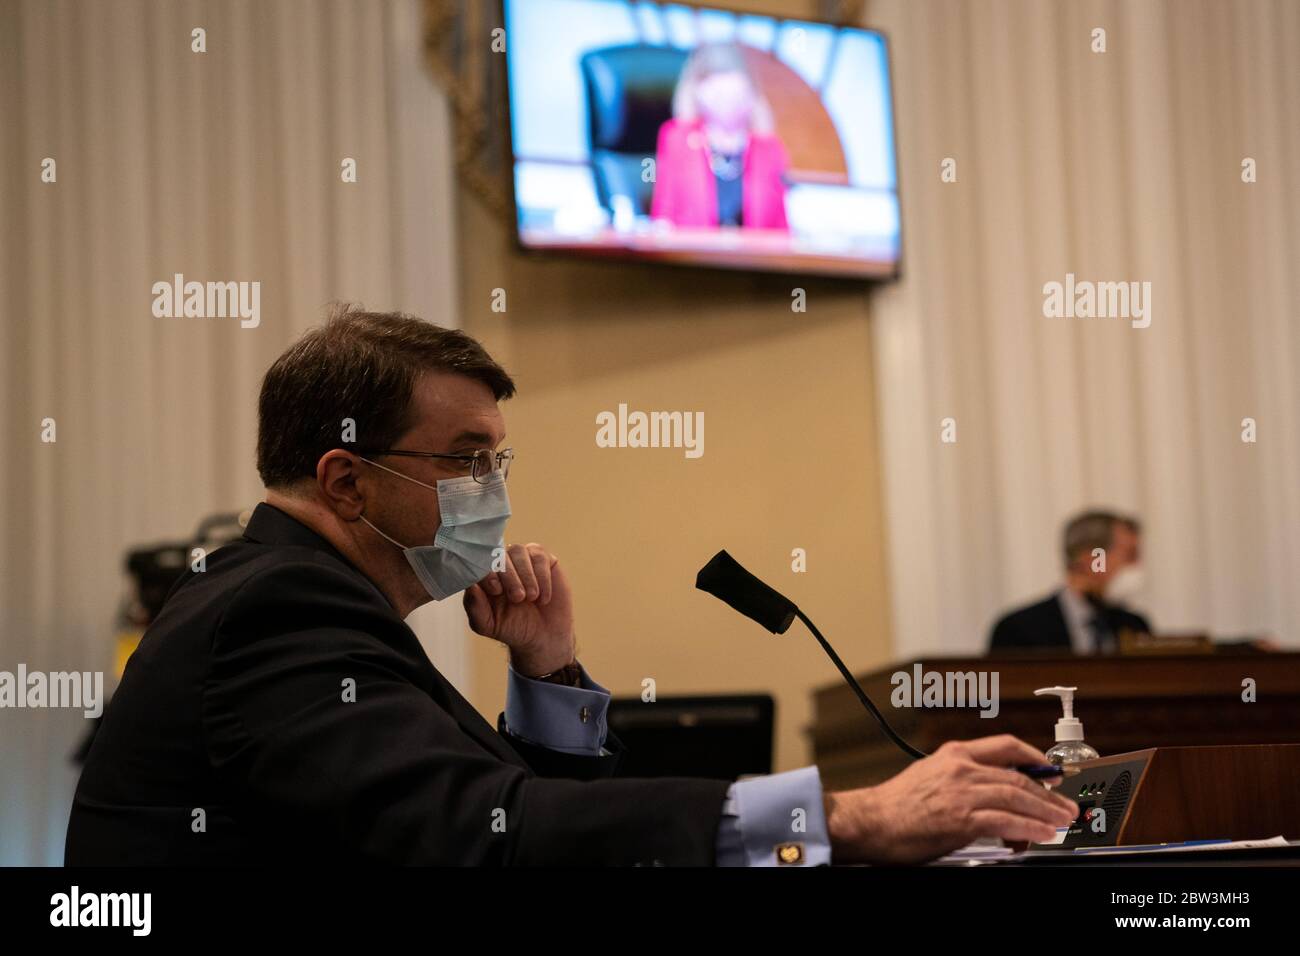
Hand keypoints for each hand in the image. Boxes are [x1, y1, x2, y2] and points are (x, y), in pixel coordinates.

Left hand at [463, 543, 574, 675]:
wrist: (544, 636)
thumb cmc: (513, 628)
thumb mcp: (489, 625)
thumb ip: (475, 608)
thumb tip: (470, 586)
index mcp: (483, 577)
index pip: (478, 564)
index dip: (486, 572)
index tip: (496, 591)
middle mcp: (500, 564)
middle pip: (499, 555)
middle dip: (508, 576)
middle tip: (518, 598)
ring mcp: (520, 558)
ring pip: (518, 551)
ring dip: (526, 575)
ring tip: (532, 598)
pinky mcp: (541, 558)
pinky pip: (539, 557)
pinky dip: (542, 577)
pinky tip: (543, 598)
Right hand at [823, 735, 1079, 864]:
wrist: (871, 821)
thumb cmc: (896, 805)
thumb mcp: (931, 777)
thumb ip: (963, 780)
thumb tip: (994, 797)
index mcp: (953, 754)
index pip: (1004, 745)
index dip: (1034, 756)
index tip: (1050, 769)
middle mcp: (960, 767)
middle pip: (1018, 775)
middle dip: (1048, 792)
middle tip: (1065, 806)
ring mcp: (962, 792)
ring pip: (1018, 796)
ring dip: (1046, 811)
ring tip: (1061, 822)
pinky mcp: (962, 818)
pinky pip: (1007, 821)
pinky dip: (1029, 828)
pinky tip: (1041, 834)